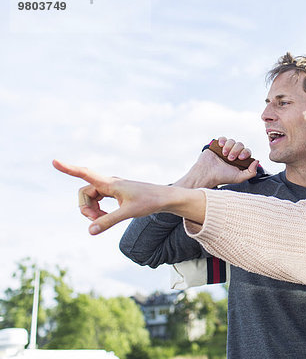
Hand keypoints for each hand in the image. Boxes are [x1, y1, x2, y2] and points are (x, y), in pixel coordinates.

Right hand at [53, 159, 191, 234]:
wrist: (164, 198)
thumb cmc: (149, 202)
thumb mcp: (128, 213)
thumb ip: (108, 221)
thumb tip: (90, 231)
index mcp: (110, 183)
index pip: (85, 174)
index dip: (69, 169)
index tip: (54, 161)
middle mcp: (109, 183)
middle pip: (84, 194)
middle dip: (86, 209)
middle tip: (97, 221)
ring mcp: (111, 187)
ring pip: (90, 198)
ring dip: (92, 211)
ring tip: (103, 220)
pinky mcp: (115, 193)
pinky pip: (98, 200)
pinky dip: (98, 210)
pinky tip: (106, 216)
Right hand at [173, 137, 258, 188]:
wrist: (207, 173)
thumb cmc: (223, 177)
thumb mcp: (239, 178)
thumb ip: (251, 172)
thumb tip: (257, 160)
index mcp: (240, 161)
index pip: (247, 151)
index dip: (245, 153)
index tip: (240, 158)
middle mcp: (233, 154)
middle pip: (240, 145)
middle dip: (236, 150)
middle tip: (230, 158)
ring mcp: (225, 149)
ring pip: (232, 141)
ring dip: (229, 146)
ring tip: (224, 154)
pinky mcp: (217, 146)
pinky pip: (223, 138)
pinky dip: (223, 140)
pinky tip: (221, 146)